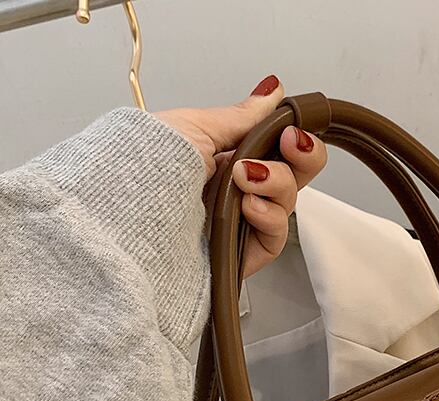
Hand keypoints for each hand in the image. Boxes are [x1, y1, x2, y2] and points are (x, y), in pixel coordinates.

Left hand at [155, 75, 326, 277]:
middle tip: (288, 145)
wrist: (122, 220)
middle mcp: (233, 190)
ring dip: (276, 182)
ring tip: (244, 179)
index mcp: (221, 158)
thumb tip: (270, 92)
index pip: (276, 148)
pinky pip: (276, 235)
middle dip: (301, 156)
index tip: (290, 128)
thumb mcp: (194, 128)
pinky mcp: (242, 253)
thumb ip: (242, 116)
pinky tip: (248, 207)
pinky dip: (270, 217)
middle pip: (293, 174)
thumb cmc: (140, 172)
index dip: (293, 137)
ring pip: (287, 201)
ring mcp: (239, 223)